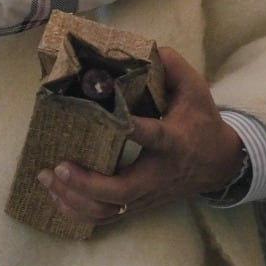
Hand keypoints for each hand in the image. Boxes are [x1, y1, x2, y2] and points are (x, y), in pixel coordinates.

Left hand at [37, 47, 242, 225]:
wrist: (219, 163)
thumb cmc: (201, 121)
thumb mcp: (195, 90)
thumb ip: (171, 67)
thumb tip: (146, 48)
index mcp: (174, 141)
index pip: (154, 137)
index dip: (134, 129)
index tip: (112, 118)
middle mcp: (158, 173)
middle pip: (123, 189)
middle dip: (88, 183)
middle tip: (59, 166)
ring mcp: (147, 194)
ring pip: (110, 209)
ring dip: (75, 198)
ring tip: (46, 177)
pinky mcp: (138, 204)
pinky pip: (106, 217)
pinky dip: (78, 212)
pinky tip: (56, 197)